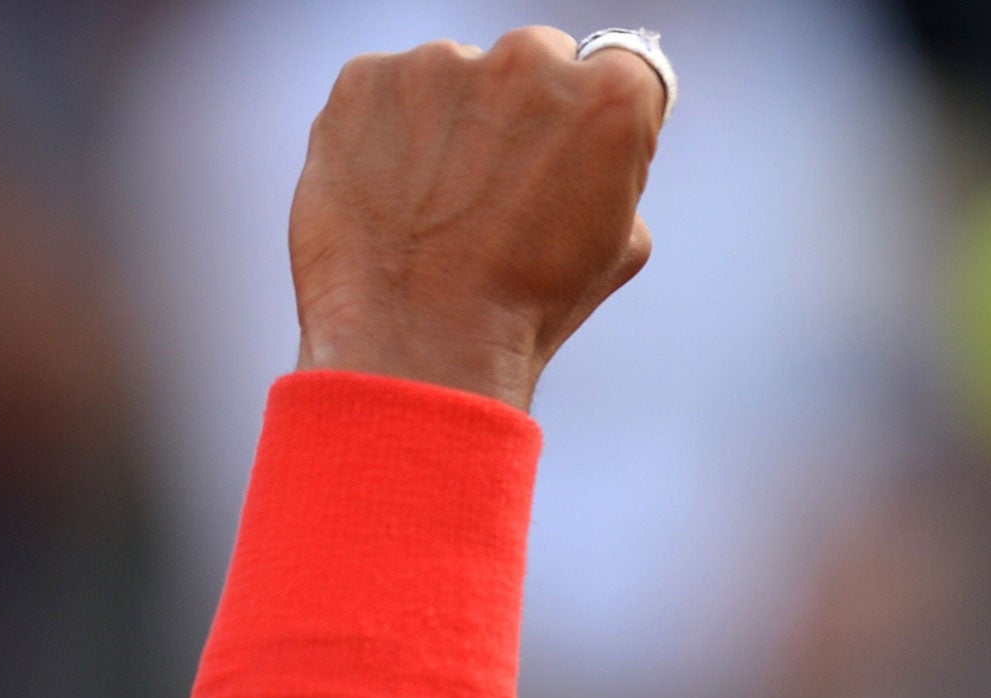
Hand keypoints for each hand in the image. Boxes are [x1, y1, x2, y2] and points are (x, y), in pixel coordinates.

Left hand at [290, 27, 666, 410]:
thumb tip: (591, 157)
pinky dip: (392, 135)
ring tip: (442, 207)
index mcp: (610, 98)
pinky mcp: (365, 79)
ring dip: (457, 124)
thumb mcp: (619, 249)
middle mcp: (527, 60)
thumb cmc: (526, 309)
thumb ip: (615, 174)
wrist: (417, 344)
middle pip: (538, 61)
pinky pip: (390, 94)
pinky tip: (397, 198)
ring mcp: (439, 63)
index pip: (625, 67)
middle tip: (506, 190)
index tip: (582, 153)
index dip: (604, 117)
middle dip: (527, 112)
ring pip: (459, 79)